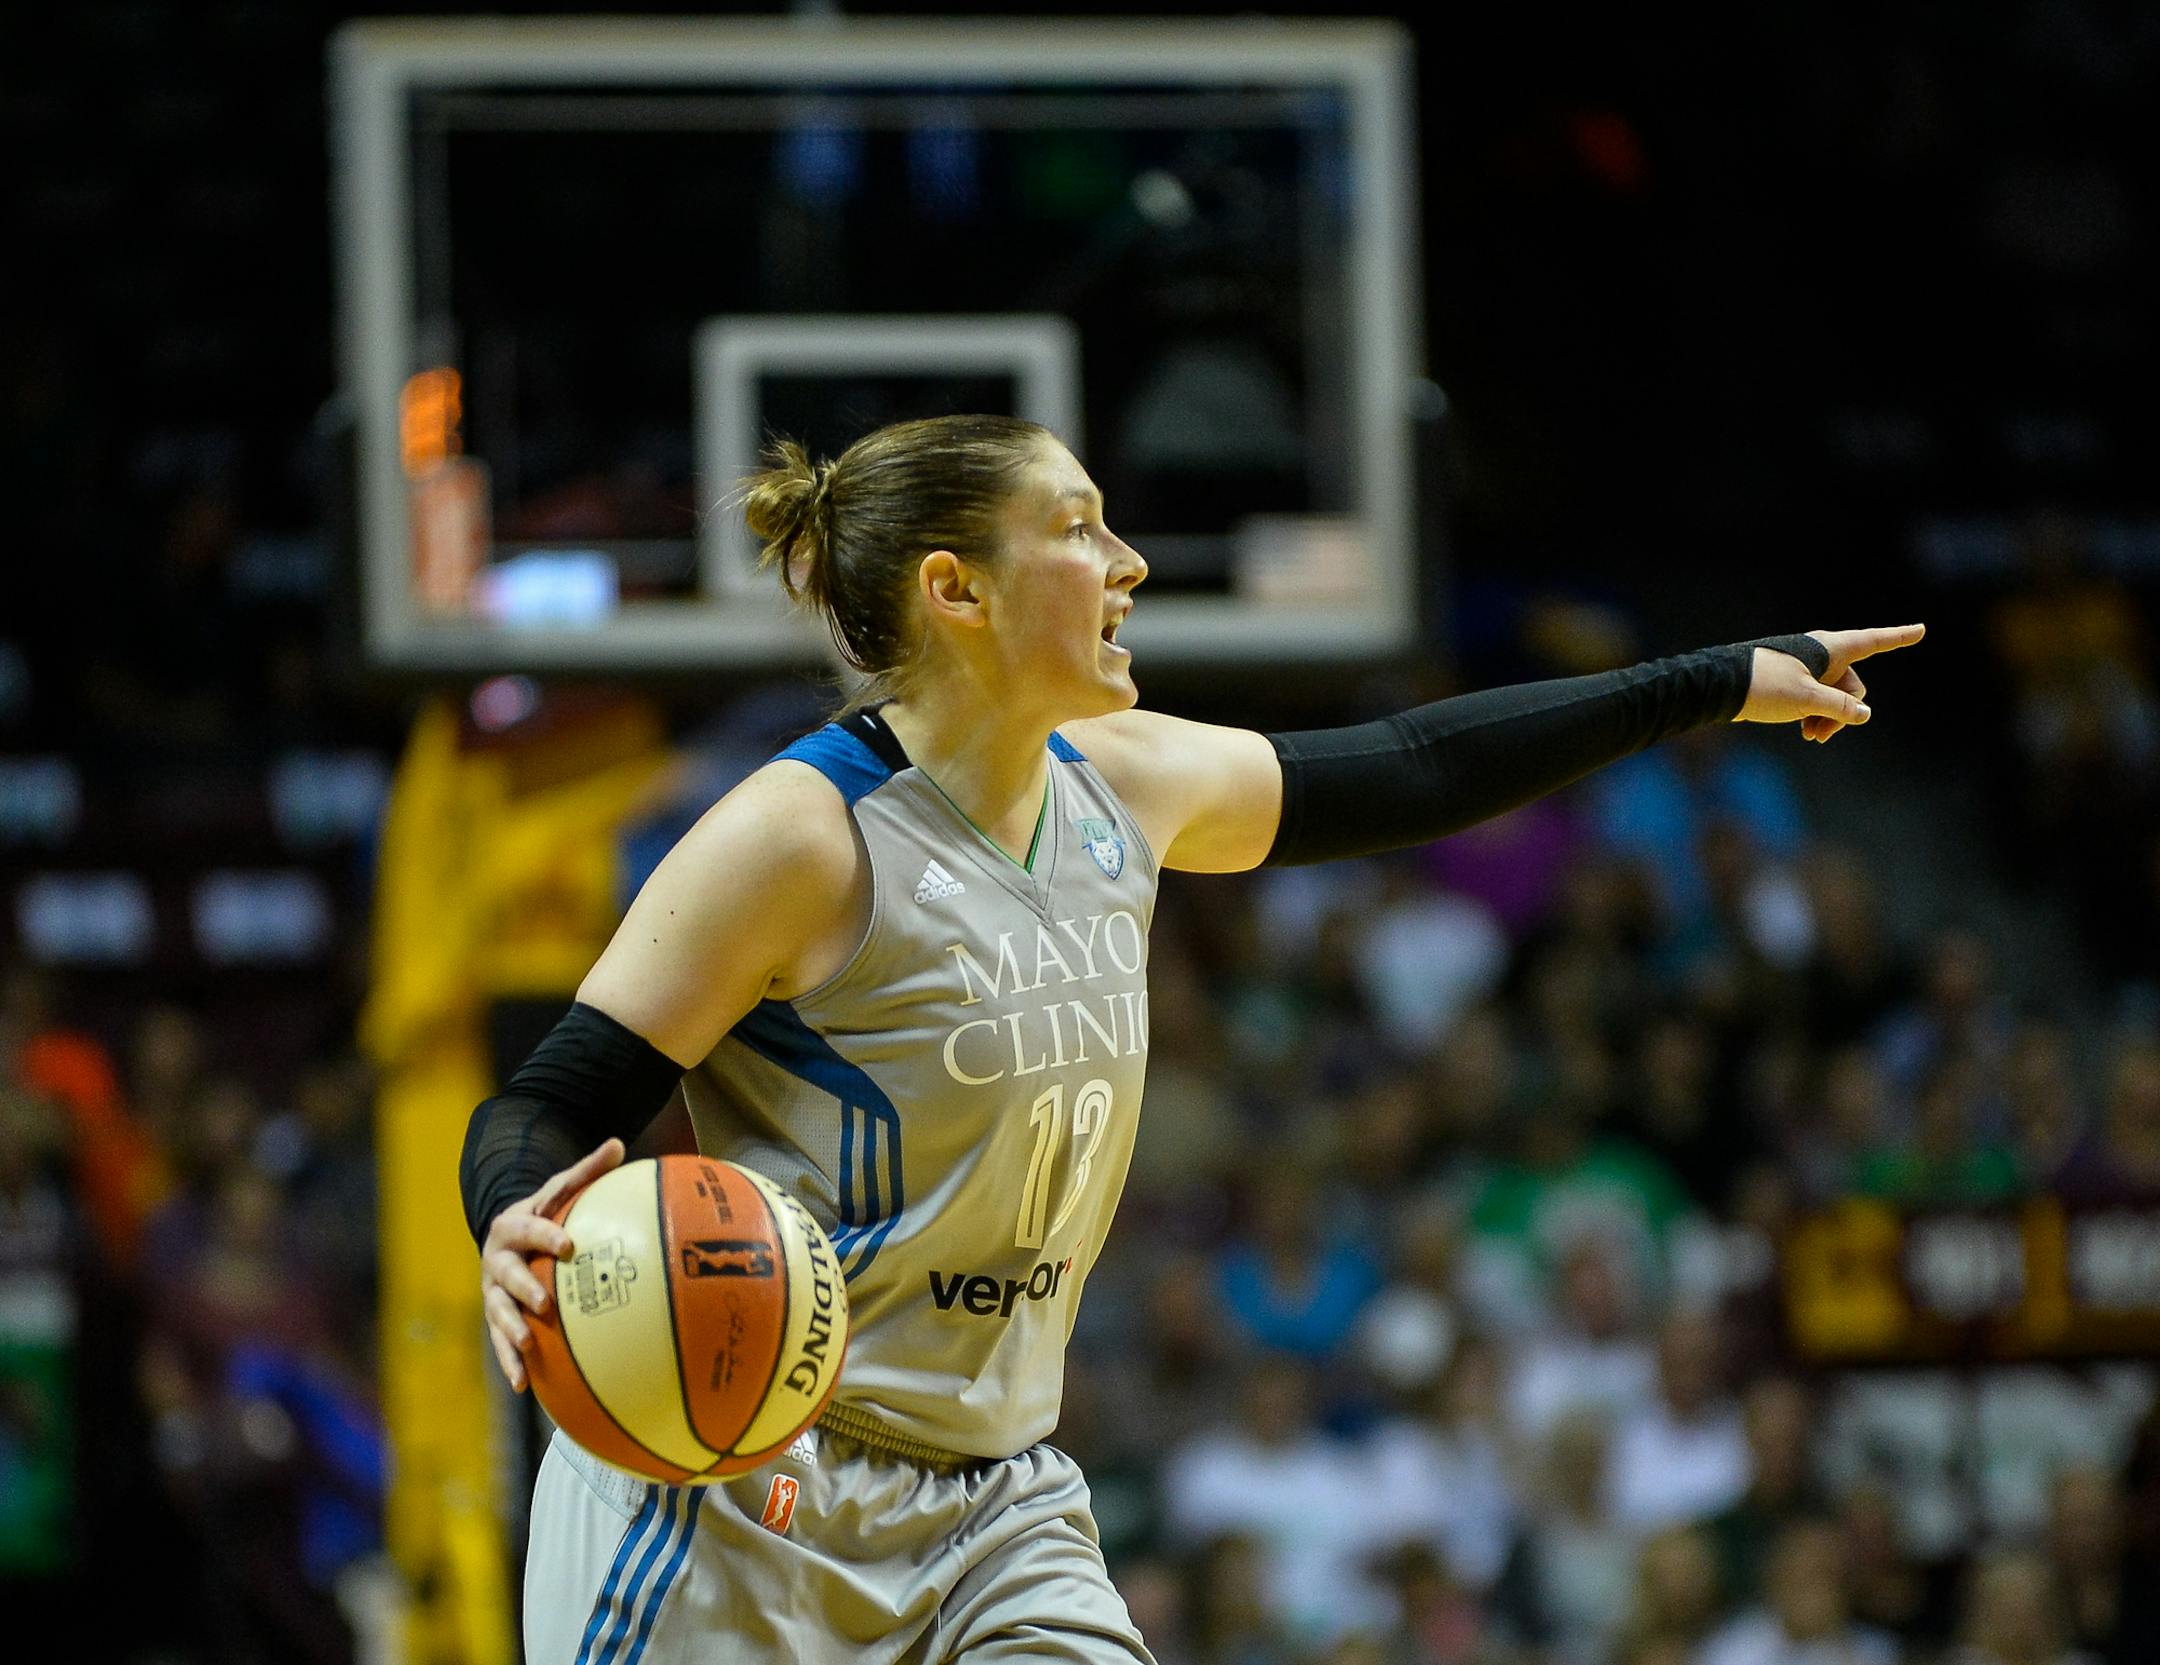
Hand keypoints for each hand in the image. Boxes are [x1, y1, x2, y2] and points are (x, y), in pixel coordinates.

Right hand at [480, 1138, 623, 1390]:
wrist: (506, 1234)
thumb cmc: (547, 1212)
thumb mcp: (562, 1189)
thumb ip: (588, 1170)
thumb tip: (619, 1143)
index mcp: (514, 1225)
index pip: (528, 1227)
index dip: (545, 1235)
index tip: (568, 1245)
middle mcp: (497, 1258)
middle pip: (505, 1273)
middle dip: (523, 1287)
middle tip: (544, 1302)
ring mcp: (494, 1290)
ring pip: (497, 1311)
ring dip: (509, 1330)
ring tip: (526, 1345)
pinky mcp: (496, 1316)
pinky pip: (500, 1341)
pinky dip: (510, 1362)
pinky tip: (525, 1385)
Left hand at [1737, 624, 1926, 742]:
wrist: (1720, 686)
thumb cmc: (1764, 686)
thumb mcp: (1807, 700)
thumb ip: (1839, 708)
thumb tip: (1864, 715)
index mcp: (1829, 648)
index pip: (1873, 642)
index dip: (1898, 638)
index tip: (1921, 630)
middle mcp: (1821, 654)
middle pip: (1851, 684)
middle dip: (1843, 712)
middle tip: (1820, 736)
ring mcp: (1806, 667)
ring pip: (1833, 695)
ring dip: (1827, 717)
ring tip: (1810, 737)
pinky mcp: (1792, 681)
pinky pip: (1816, 698)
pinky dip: (1815, 714)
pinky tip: (1805, 731)